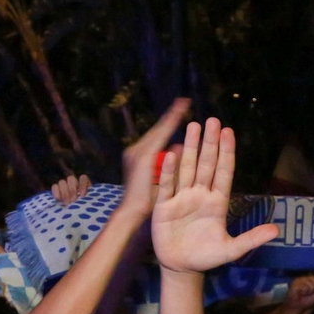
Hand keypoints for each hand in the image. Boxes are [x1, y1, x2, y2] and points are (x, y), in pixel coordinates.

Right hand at [52, 174, 91, 205]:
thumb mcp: (88, 203)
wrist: (74, 215)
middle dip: (72, 190)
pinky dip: (56, 192)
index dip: (82, 185)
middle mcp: (73, 183)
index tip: (82, 195)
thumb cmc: (83, 208)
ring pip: (62, 182)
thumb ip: (87, 198)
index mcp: (83, 184)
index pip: (83, 178)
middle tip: (73, 200)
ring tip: (67, 202)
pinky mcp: (56, 190)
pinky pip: (54, 186)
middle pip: (71, 178)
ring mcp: (64, 185)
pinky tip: (59, 200)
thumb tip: (82, 196)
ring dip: (64, 192)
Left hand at [119, 98, 191, 213]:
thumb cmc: (147, 203)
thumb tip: (181, 145)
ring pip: (152, 134)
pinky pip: (149, 141)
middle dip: (170, 116)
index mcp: (145, 155)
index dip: (174, 117)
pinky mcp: (132, 157)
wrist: (129, 211)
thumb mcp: (163, 184)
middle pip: (157, 129)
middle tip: (182, 102)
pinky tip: (167, 131)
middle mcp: (136, 150)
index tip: (184, 103)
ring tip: (176, 112)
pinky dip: (159, 134)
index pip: (162, 131)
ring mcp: (132, 153)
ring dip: (165, 124)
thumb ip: (172, 166)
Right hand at [151, 117, 278, 273]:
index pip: (224, 172)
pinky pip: (167, 185)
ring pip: (187, 168)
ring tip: (193, 127)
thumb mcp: (230, 250)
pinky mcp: (164, 206)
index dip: (227, 152)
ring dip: (190, 148)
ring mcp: (181, 198)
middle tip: (213, 120)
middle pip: (206, 164)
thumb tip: (276, 231)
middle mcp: (200, 195)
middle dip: (210, 142)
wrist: (181, 267)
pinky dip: (169, 171)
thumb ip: (251, 239)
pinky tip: (172, 154)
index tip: (229, 132)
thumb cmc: (206, 256)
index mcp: (218, 202)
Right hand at [282, 273, 313, 311]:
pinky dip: (305, 291)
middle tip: (310, 293)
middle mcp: (308, 277)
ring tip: (305, 293)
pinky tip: (301, 293)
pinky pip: (307, 285)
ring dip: (311, 290)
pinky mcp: (296, 282)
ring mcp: (301, 278)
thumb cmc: (308, 302)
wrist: (296, 307)